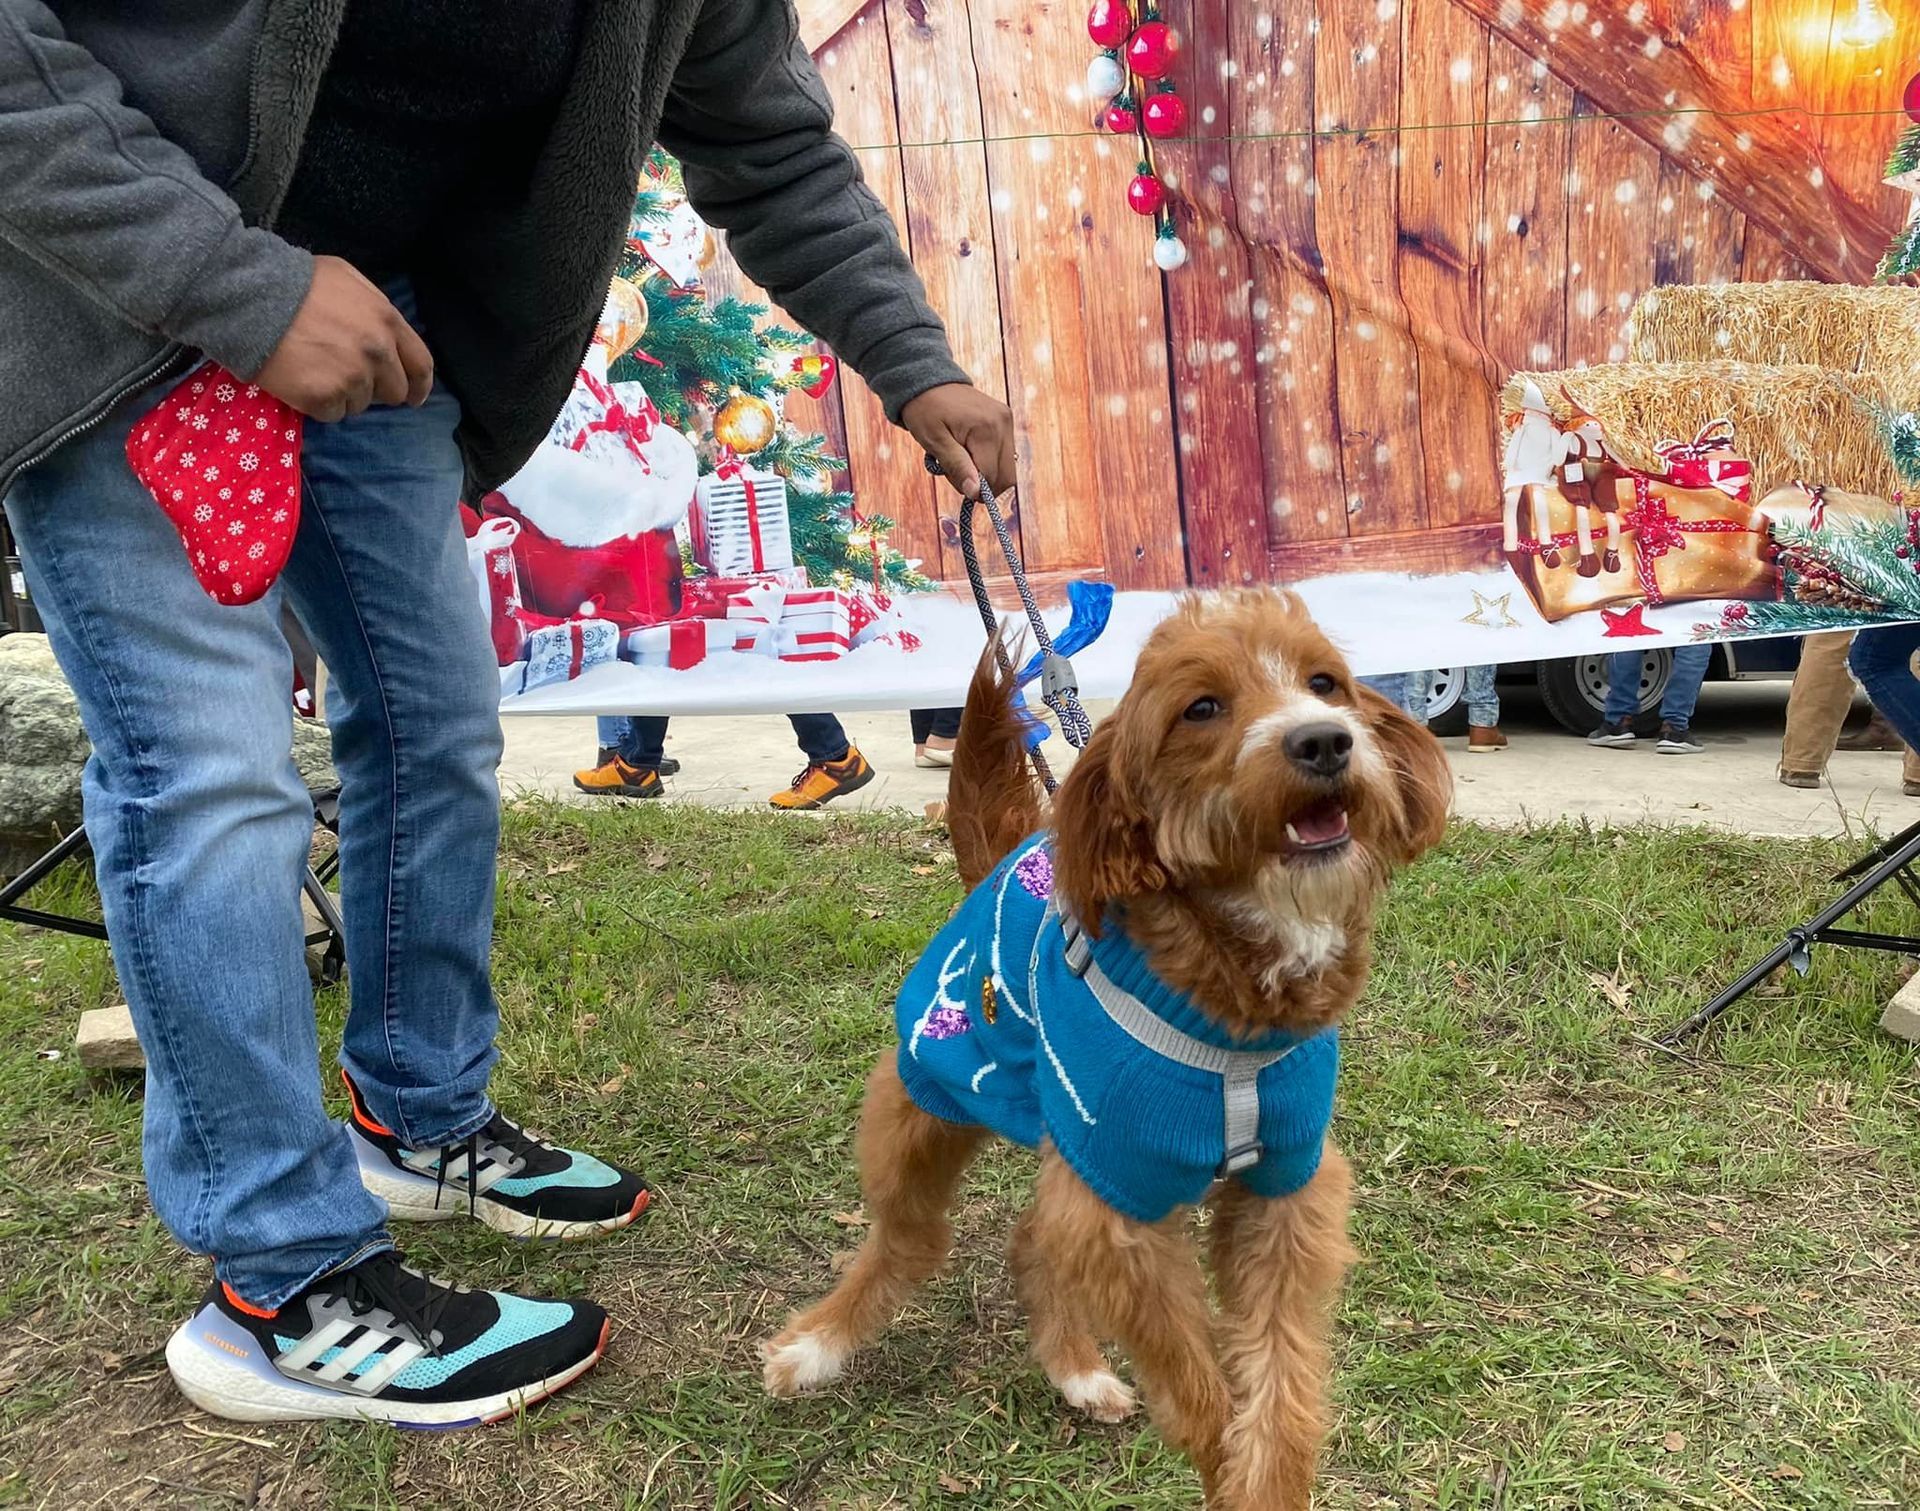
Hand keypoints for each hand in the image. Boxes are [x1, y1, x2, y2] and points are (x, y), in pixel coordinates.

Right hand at [255, 255, 434, 421]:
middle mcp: (377, 353)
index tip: (413, 397)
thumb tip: (387, 336)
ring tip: (315, 369)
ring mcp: (352, 378)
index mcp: (387, 321)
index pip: (421, 365)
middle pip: (394, 391)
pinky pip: (332, 413)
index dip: (419, 385)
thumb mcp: (347, 278)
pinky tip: (301, 381)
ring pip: (360, 404)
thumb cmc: (297, 281)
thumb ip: (374, 308)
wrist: (249, 296)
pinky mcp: (324, 398)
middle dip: (376, 389)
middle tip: (347, 377)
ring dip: (343, 394)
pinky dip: (318, 404)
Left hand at [901, 383, 1015, 499]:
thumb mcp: (934, 441)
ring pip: (1008, 469)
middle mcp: (1003, 423)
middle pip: (1006, 476)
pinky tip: (970, 452)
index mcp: (986, 429)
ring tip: (962, 459)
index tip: (952, 478)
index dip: (973, 488)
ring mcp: (1007, 420)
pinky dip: (990, 462)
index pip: (990, 477)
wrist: (928, 382)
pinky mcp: (1006, 420)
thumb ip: (957, 466)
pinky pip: (1006, 455)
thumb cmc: (925, 411)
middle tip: (957, 473)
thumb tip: (975, 492)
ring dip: (987, 474)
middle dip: (982, 484)